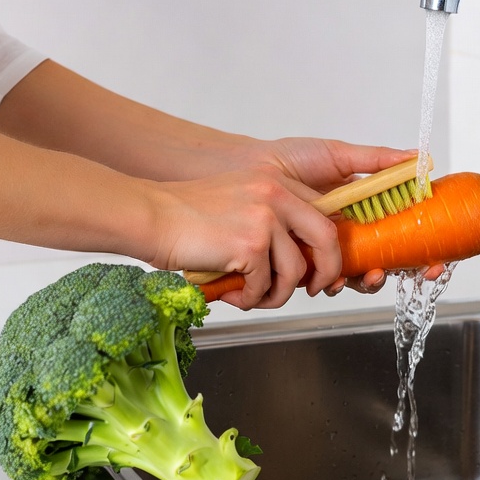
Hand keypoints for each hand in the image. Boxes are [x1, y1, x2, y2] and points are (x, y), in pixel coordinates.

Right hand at [147, 166, 342, 308]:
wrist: (152, 216)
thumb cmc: (186, 214)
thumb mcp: (239, 200)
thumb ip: (270, 218)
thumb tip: (297, 258)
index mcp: (276, 181)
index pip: (322, 211)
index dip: (327, 244)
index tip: (318, 264)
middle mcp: (276, 194)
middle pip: (327, 237)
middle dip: (326, 270)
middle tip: (312, 288)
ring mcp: (265, 219)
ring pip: (295, 270)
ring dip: (277, 294)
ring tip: (253, 297)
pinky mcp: (250, 245)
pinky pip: (265, 285)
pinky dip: (250, 299)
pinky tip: (232, 294)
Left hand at [243, 137, 414, 298]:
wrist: (249, 171)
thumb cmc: (289, 159)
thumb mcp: (336, 155)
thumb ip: (376, 160)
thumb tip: (418, 158)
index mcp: (362, 208)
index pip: (399, 234)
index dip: (419, 251)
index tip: (433, 261)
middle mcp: (348, 232)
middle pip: (384, 260)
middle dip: (401, 273)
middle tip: (410, 272)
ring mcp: (326, 248)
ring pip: (357, 275)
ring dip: (368, 281)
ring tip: (369, 274)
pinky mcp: (303, 261)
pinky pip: (324, 280)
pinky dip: (334, 283)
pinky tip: (333, 279)